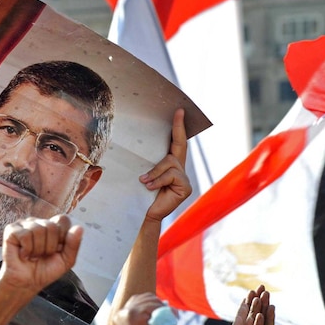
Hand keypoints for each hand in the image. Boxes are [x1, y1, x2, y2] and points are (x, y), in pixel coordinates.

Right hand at [0, 215, 82, 296]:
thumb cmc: (44, 271)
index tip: (56, 250)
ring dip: (38, 250)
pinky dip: (27, 249)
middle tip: (42, 255)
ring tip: (33, 256)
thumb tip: (79, 228)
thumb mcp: (66, 260)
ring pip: (38, 230)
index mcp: (52, 226)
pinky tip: (24, 254)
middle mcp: (38, 222)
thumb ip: (74, 244)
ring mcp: (24, 225)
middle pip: (52, 226)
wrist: (27, 284)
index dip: (62, 238)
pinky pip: (25, 235)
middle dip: (50, 246)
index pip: (63, 220)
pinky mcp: (12, 231)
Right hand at [110, 293, 171, 324]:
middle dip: (159, 304)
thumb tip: (167, 308)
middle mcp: (121, 315)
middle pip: (144, 297)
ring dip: (164, 309)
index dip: (153, 305)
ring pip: (151, 300)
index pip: (138, 302)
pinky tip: (171, 320)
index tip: (165, 314)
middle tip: (173, 316)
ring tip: (172, 321)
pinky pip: (155, 305)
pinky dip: (166, 311)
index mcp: (121, 321)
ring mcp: (126, 314)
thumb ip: (153, 323)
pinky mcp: (134, 316)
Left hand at [138, 108, 190, 222]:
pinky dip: (158, 180)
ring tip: (144, 182)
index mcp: (170, 164)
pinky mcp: (186, 187)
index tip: (179, 110)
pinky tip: (149, 187)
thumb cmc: (141, 194)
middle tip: (178, 112)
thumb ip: (148, 162)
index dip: (178, 126)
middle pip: (179, 145)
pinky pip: (170, 175)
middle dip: (179, 127)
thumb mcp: (144, 174)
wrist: (144, 214)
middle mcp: (179, 169)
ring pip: (170, 163)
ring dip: (155, 172)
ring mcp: (184, 178)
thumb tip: (138, 141)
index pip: (176, 142)